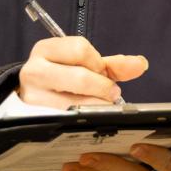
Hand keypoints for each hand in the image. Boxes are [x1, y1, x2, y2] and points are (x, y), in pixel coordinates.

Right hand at [16, 36, 147, 107]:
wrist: (29, 97)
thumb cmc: (61, 76)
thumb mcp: (82, 65)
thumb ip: (113, 65)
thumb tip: (141, 64)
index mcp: (45, 49)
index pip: (80, 49)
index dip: (98, 63)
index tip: (100, 71)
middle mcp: (33, 71)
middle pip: (80, 77)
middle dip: (102, 87)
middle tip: (109, 92)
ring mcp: (32, 97)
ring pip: (76, 103)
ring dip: (97, 105)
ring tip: (99, 104)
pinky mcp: (34, 119)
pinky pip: (68, 120)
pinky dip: (86, 119)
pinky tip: (87, 117)